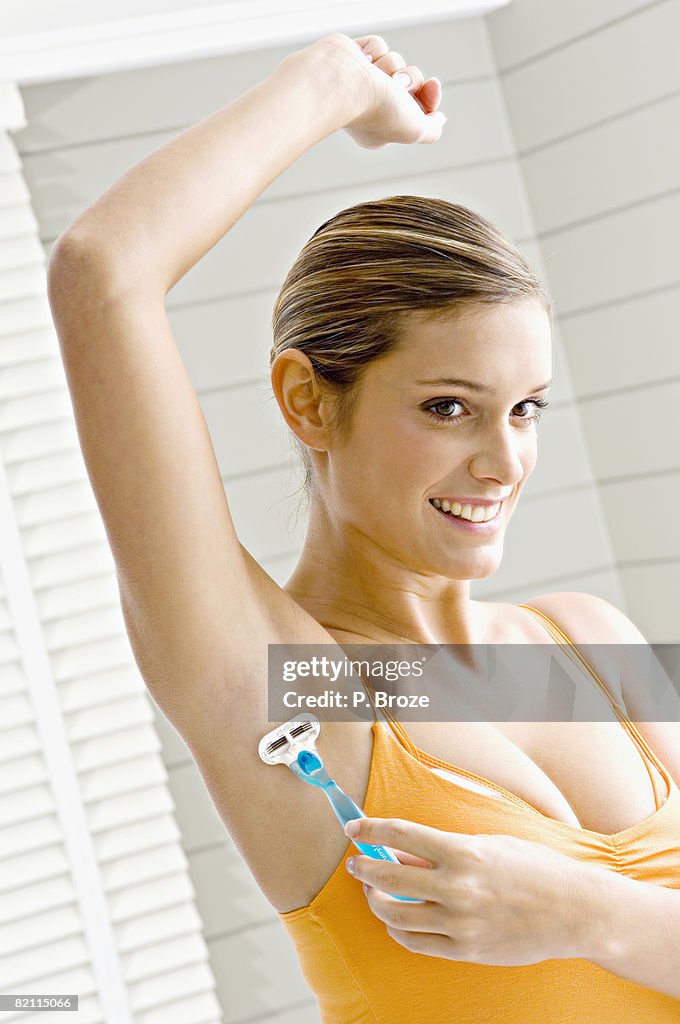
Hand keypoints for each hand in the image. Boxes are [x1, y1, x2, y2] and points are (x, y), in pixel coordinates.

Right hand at [289, 32, 446, 148]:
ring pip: (395, 62)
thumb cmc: (376, 110)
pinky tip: (363, 61)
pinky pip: (377, 46)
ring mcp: (361, 82)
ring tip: (376, 75)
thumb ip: (432, 130)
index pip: (416, 109)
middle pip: (409, 82)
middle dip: (409, 79)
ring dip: (391, 66)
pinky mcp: (352, 59)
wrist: (345, 82)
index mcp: (383, 128)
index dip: (429, 96)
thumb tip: (439, 119)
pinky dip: (374, 51)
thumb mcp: (415, 131)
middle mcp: (372, 106)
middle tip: (396, 87)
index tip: (433, 86)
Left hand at [344, 817, 604, 964]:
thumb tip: (400, 850)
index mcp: (463, 852)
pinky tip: (397, 919)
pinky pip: (416, 942)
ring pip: (395, 915)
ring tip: (375, 890)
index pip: (401, 834)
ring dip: (377, 899)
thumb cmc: (534, 869)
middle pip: (388, 876)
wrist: (574, 911)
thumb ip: (441, 849)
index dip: (371, 829)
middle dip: (364, 867)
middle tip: (356, 862)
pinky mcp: (466, 950)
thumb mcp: (488, 844)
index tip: (354, 828)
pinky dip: (399, 930)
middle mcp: (458, 888)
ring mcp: (461, 923)